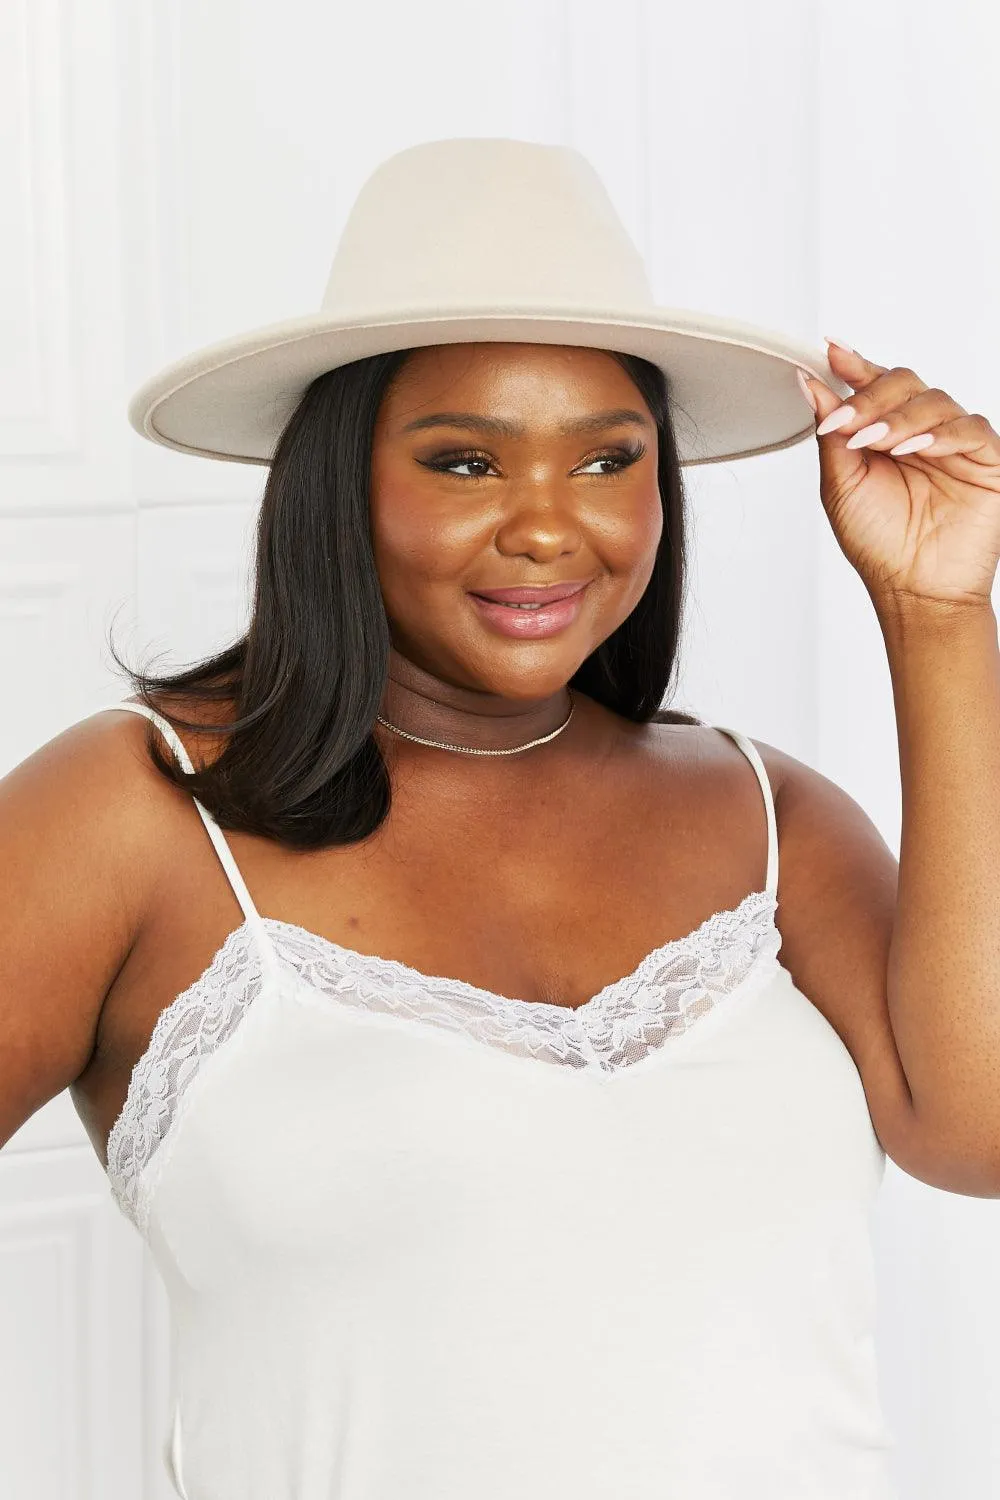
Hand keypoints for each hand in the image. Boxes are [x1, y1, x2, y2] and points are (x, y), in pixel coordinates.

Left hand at [798, 342, 999, 611]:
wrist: (913, 590)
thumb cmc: (879, 544)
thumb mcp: (841, 486)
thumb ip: (831, 433)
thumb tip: (809, 384)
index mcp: (885, 434)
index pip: (873, 386)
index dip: (854, 366)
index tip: (830, 352)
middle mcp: (920, 432)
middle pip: (904, 383)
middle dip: (870, 397)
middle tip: (846, 422)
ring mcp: (954, 443)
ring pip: (934, 401)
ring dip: (900, 418)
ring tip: (877, 443)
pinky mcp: (986, 459)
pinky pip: (969, 429)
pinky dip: (940, 435)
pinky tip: (915, 450)